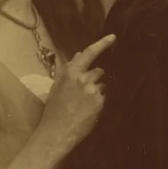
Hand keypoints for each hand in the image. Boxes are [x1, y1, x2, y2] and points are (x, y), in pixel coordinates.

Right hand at [39, 33, 115, 150]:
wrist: (57, 131)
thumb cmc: (54, 109)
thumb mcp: (58, 86)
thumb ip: (70, 70)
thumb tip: (80, 55)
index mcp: (70, 72)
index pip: (89, 53)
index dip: (102, 44)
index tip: (113, 37)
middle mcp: (83, 78)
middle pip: (99, 71)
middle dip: (95, 79)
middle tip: (85, 92)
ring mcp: (93, 90)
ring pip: (103, 86)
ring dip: (98, 92)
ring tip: (84, 104)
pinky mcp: (100, 102)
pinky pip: (103, 99)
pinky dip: (98, 103)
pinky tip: (88, 111)